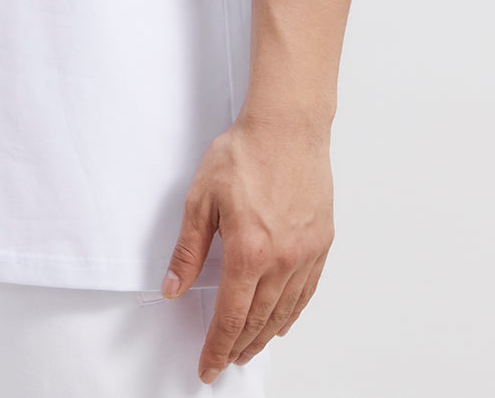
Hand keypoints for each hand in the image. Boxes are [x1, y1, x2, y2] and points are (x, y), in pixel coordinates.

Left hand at [161, 116, 333, 383]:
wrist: (287, 128)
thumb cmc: (245, 153)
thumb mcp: (201, 198)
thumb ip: (188, 249)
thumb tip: (173, 285)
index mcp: (248, 251)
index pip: (231, 317)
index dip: (217, 347)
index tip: (208, 365)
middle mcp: (282, 261)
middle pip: (258, 320)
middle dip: (238, 346)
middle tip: (225, 361)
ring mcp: (305, 254)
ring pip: (284, 311)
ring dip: (264, 336)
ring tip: (249, 348)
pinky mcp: (321, 243)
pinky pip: (307, 292)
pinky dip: (293, 313)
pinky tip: (282, 320)